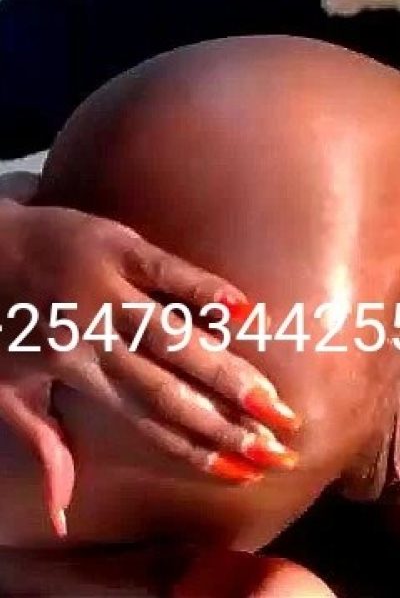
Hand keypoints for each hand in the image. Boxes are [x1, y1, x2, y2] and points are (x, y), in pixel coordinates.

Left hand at [0, 199, 300, 534]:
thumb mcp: (8, 390)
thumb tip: (62, 513)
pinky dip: (203, 289)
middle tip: (280, 446)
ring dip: (227, 372)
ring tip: (272, 400)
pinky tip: (243, 310)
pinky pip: (165, 270)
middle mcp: (97, 340)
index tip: (244, 471)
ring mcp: (107, 291)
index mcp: (76, 373)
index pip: (148, 421)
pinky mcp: (116, 246)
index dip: (197, 449)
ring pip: (176, 339)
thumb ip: (43, 444)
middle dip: (227, 422)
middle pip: (170, 390)